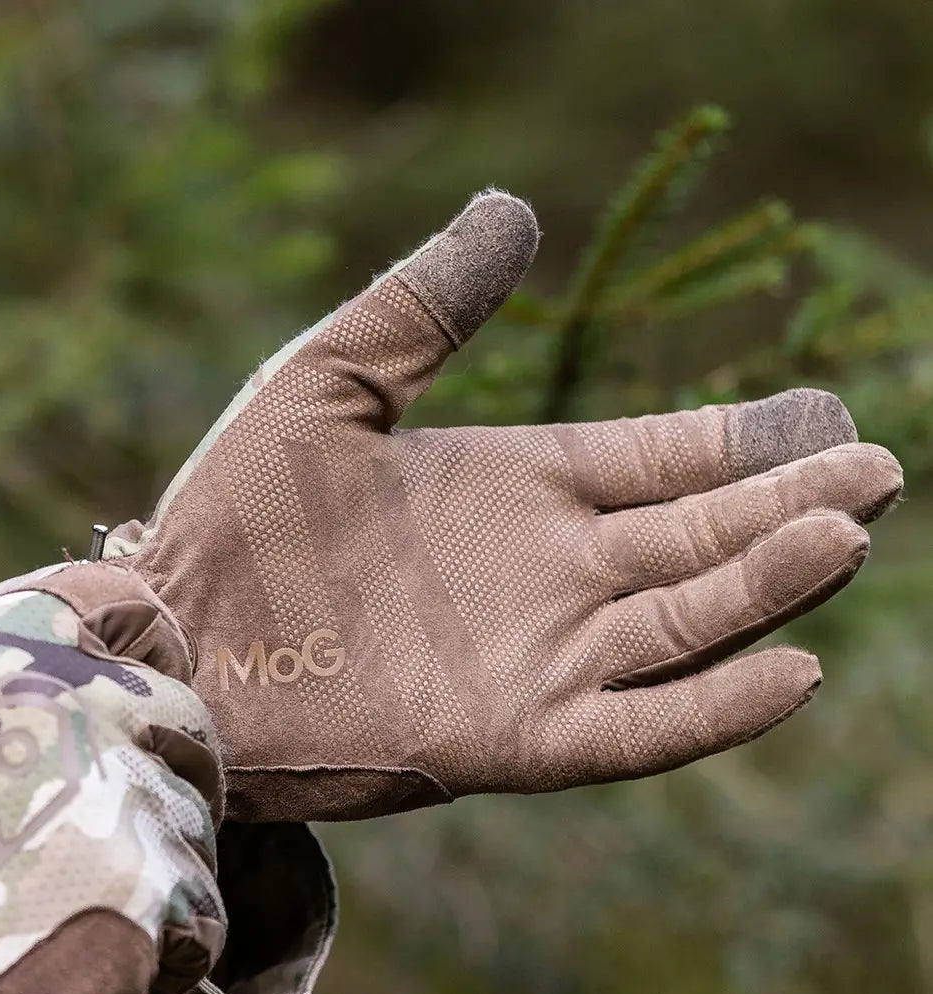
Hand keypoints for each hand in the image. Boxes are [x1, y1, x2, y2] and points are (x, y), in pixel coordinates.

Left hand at [101, 191, 902, 821]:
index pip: (656, 462)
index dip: (740, 441)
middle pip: (696, 537)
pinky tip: (792, 668)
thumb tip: (515, 208)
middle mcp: (545, 575)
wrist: (176, 642)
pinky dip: (715, 707)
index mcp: (514, 490)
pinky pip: (639, 727)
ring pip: (686, 622)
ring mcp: (537, 658)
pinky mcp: (514, 739)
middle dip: (784, 506)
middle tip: (876, 468)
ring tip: (849, 530)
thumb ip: (423, 304)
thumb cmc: (236, 516)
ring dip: (769, 583)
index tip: (820, 415)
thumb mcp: (326, 381)